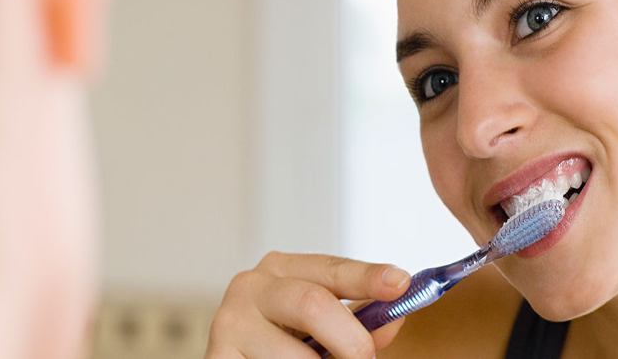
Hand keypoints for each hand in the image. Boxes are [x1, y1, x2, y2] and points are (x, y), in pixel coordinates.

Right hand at [205, 252, 411, 357]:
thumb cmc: (280, 346)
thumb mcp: (321, 331)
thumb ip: (358, 323)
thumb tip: (394, 320)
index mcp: (282, 270)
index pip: (332, 268)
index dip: (367, 276)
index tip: (399, 283)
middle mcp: (251, 285)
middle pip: (313, 304)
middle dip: (350, 340)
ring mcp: (230, 320)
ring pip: (298, 356)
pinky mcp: (218, 356)